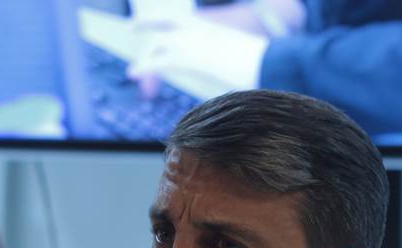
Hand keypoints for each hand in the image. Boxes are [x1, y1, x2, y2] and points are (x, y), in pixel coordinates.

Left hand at [127, 15, 268, 100]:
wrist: (269, 62)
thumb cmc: (262, 64)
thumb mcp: (240, 57)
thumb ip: (227, 59)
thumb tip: (233, 71)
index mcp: (210, 27)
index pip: (180, 19)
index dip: (165, 21)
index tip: (156, 24)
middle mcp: (198, 30)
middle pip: (163, 23)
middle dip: (146, 27)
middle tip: (133, 28)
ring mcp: (193, 42)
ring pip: (157, 42)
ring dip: (145, 55)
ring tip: (134, 69)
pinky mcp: (190, 59)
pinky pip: (158, 62)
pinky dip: (144, 66)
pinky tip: (134, 73)